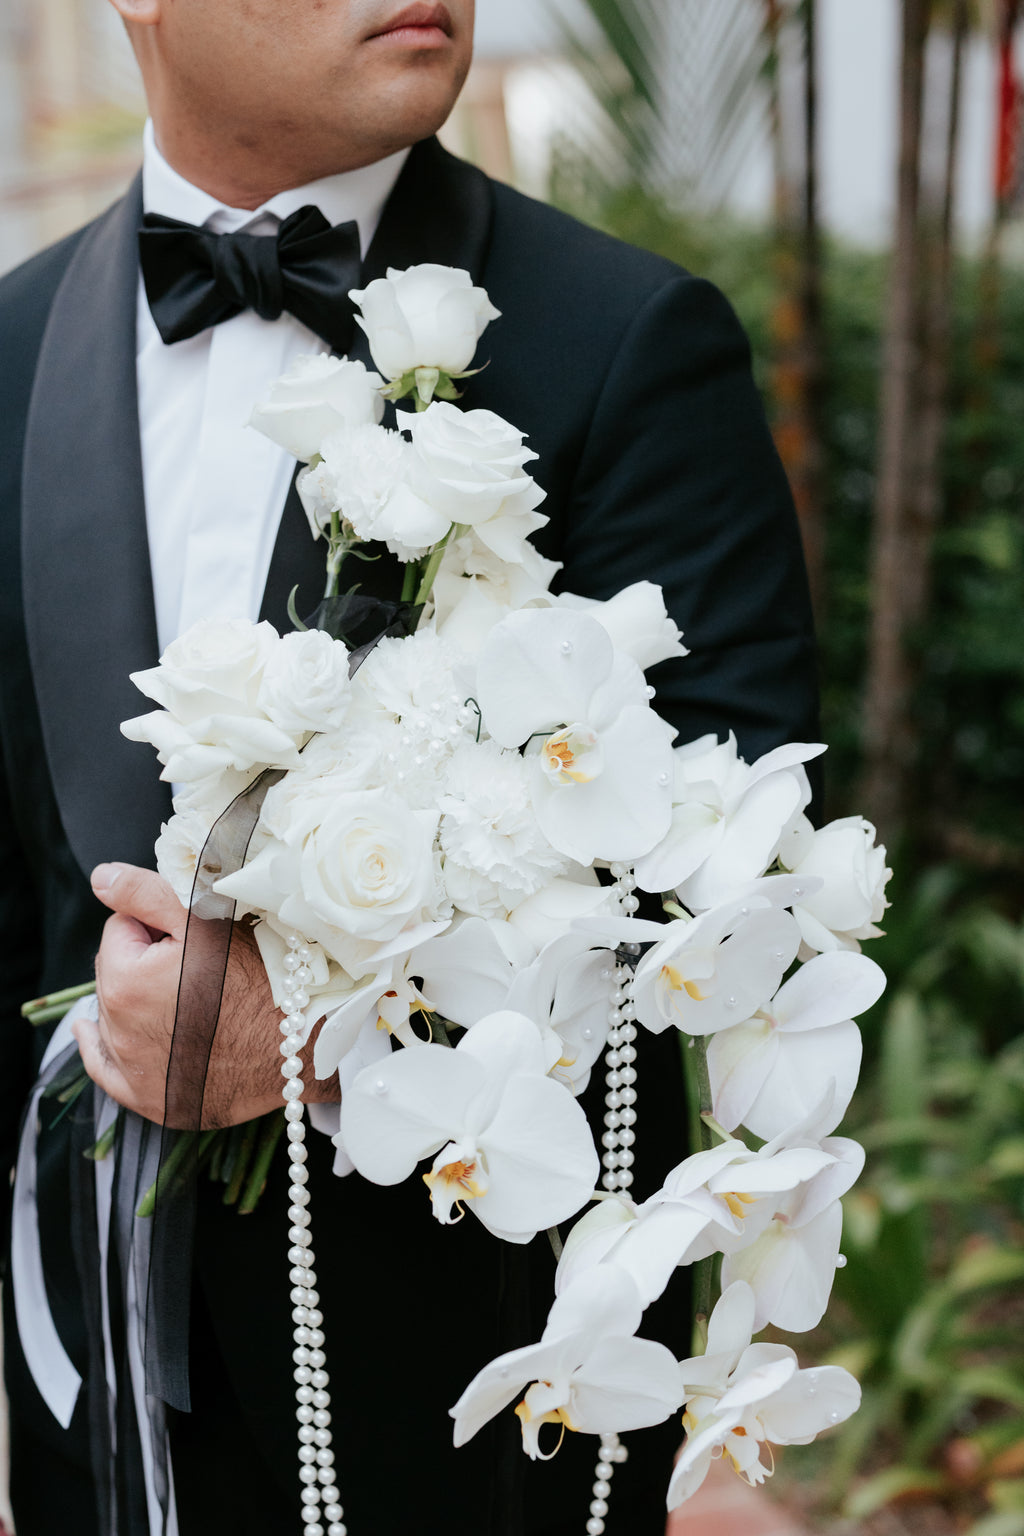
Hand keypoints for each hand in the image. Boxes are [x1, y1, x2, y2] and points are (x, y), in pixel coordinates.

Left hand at [73, 862, 338, 1127]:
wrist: (305, 1040)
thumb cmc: (263, 974)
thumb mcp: (207, 920)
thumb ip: (145, 894)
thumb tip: (101, 878)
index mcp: (125, 982)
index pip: (120, 928)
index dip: (155, 923)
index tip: (189, 932)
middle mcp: (119, 1034)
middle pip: (115, 972)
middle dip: (142, 960)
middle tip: (195, 963)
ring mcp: (134, 1073)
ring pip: (115, 1015)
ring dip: (136, 999)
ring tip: (184, 995)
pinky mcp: (152, 1100)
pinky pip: (108, 1070)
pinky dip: (107, 1049)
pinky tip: (97, 1033)